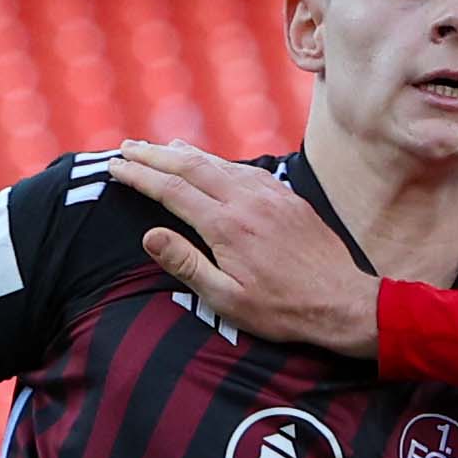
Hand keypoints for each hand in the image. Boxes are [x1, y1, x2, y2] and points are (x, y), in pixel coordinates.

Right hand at [120, 140, 381, 356]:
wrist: (343, 303)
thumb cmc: (283, 311)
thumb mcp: (227, 300)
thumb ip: (187, 264)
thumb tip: (148, 235)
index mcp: (227, 226)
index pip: (171, 190)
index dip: (139, 176)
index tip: (115, 167)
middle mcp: (248, 201)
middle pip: (191, 166)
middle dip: (154, 154)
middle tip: (126, 147)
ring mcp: (271, 196)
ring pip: (219, 164)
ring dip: (185, 153)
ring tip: (160, 148)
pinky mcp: (288, 198)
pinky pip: (247, 170)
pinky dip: (220, 162)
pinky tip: (211, 163)